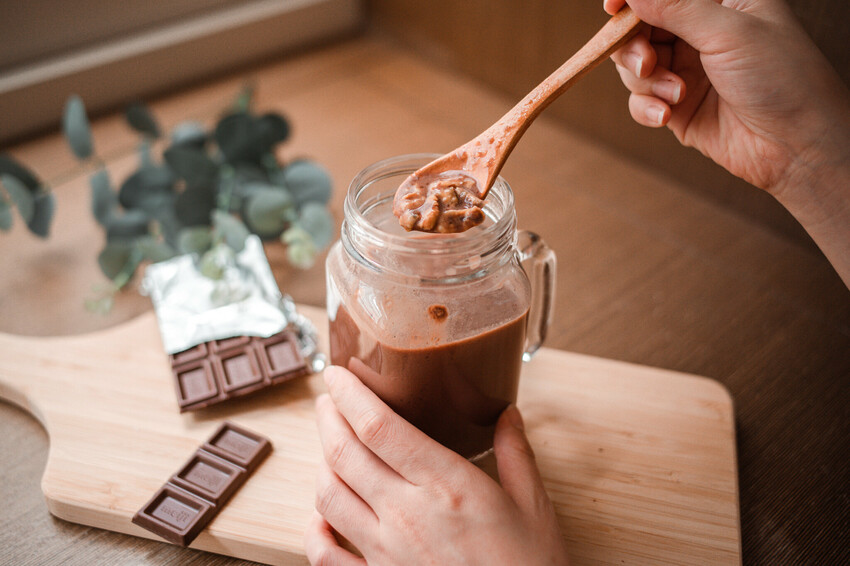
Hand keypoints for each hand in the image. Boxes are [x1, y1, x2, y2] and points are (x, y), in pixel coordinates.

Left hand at [304, 365, 569, 565]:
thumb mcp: (534, 506)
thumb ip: (515, 453)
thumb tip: (506, 413)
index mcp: (446, 486)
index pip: (379, 427)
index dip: (350, 395)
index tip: (338, 373)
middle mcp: (407, 515)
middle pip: (345, 453)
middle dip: (328, 417)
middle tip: (328, 398)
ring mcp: (387, 552)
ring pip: (330, 496)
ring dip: (320, 462)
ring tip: (328, 443)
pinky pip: (327, 556)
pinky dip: (313, 532)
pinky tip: (318, 516)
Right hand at [605, 0, 849, 285]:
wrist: (797, 145)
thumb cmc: (782, 78)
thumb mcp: (728, 31)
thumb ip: (675, 7)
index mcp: (721, 2)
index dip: (633, 0)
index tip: (612, 8)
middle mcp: (701, 33)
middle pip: (640, 28)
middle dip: (634, 46)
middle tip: (647, 62)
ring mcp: (687, 71)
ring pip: (635, 65)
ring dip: (647, 81)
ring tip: (676, 94)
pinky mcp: (678, 108)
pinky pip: (641, 100)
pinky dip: (646, 107)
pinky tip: (667, 115)